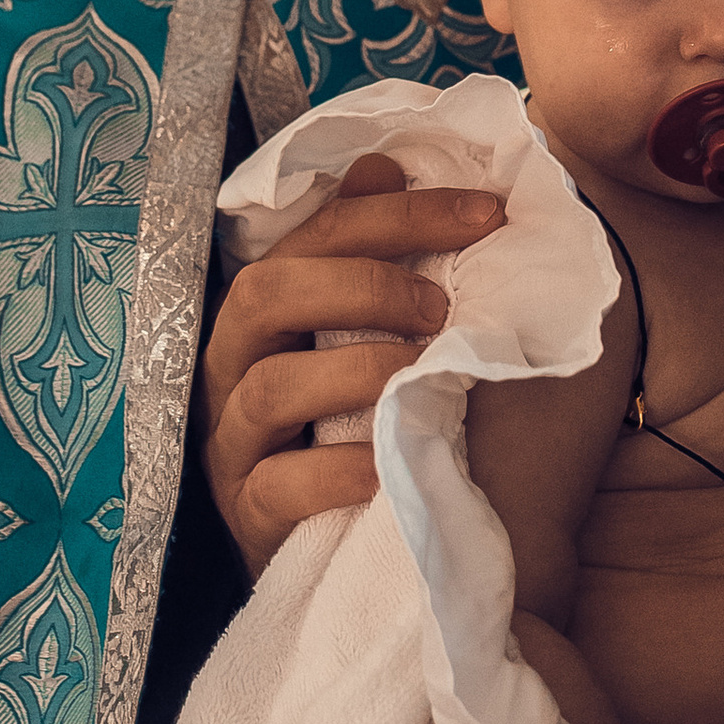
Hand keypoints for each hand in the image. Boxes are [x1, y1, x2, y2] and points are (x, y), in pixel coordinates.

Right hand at [196, 153, 505, 576]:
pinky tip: (392, 466)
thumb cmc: (376, 423)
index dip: (397, 215)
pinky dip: (338, 472)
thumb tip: (384, 165)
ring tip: (423, 375)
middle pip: (265, 292)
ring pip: (270, 386)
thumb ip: (378, 253)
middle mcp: (237, 366)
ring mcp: (235, 444)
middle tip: (442, 305)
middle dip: (361, 283)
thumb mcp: (384, 332)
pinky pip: (278, 486)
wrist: (375, 558)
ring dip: (356, 369)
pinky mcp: (248, 516)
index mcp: (269, 311)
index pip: (316, 234)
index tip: (487, 213)